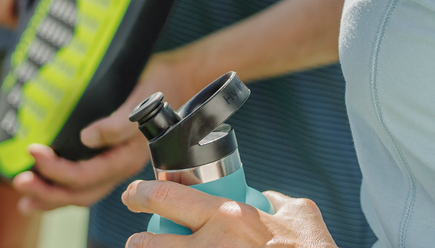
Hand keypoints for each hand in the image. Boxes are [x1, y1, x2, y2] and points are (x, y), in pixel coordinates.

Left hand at [6, 51, 196, 213]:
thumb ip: (118, 123)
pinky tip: (46, 187)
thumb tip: (87, 137)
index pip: (85, 175)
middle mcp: (121, 167)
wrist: (182, 79)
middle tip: (19, 181)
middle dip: (48, 191)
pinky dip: (63, 189)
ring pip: (82, 193)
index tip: (33, 151)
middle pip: (81, 193)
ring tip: (25, 198)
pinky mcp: (111, 158)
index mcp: (126, 157)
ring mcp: (116, 165)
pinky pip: (86, 183)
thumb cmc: (162, 86)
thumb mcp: (143, 100)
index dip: (56, 169)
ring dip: (51, 197)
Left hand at [121, 180, 336, 247]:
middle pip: (149, 243)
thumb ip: (276, 200)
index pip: (166, 197)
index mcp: (229, 217)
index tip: (134, 195)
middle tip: (139, 240)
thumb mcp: (300, 214)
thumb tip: (266, 196)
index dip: (141, 193)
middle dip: (137, 242)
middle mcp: (213, 247)